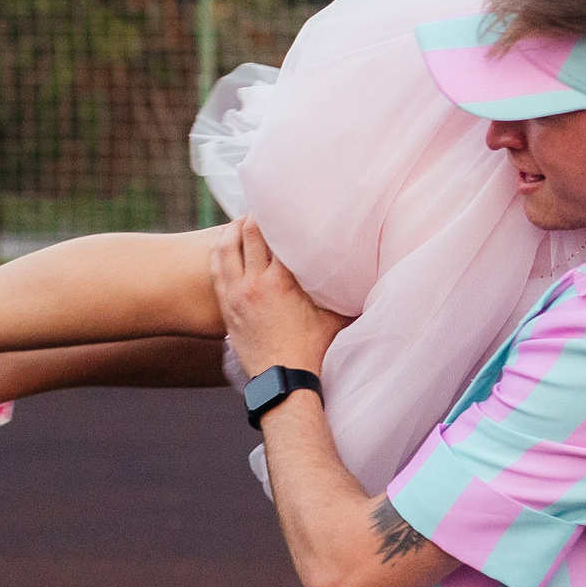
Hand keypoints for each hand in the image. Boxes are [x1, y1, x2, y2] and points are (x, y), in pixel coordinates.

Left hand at [209, 217, 352, 378]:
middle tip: (263, 206)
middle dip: (254, 215)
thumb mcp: (334, 317)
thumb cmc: (312, 350)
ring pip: (225, 247)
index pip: (276, 235)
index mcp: (281, 282)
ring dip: (232, 229)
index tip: (285, 204)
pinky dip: (219, 250)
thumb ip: (345, 293)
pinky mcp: (225, 306)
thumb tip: (370, 274)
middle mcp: (254, 283)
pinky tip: (225, 243)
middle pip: (247, 233)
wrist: (282, 382)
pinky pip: (215, 268)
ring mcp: (235, 294)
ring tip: (243, 220)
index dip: (279, 216)